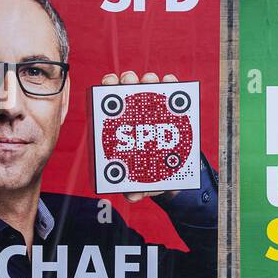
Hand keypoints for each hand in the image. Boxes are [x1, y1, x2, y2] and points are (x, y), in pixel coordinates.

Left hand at [101, 71, 177, 202]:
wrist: (171, 173)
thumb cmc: (149, 175)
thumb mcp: (142, 183)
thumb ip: (135, 188)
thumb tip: (133, 196)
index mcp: (118, 129)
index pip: (108, 105)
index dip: (107, 91)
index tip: (110, 83)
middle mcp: (133, 116)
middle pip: (126, 92)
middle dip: (127, 81)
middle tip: (131, 80)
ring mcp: (152, 111)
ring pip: (146, 90)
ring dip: (148, 81)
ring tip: (152, 80)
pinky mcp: (170, 112)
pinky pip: (169, 94)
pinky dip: (170, 85)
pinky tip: (170, 81)